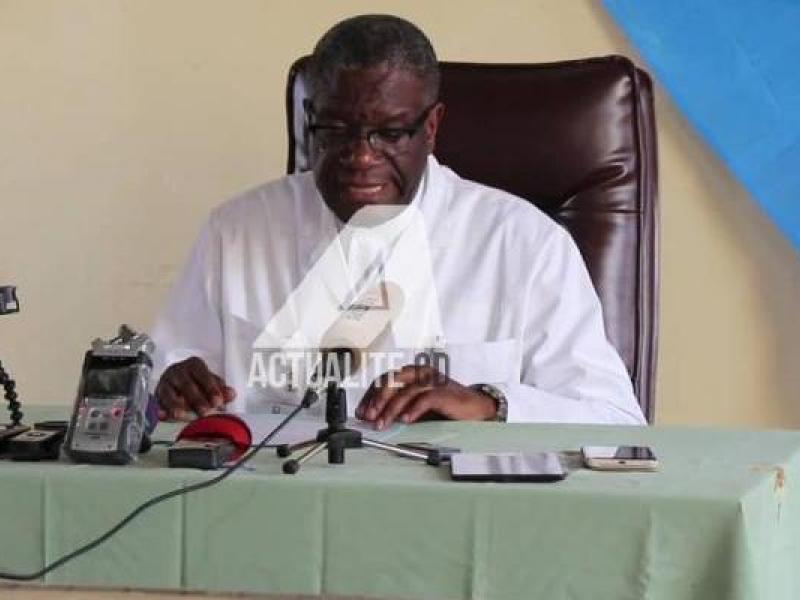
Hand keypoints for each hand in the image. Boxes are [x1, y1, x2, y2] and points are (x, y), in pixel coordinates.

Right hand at [155, 357, 235, 420]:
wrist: (177, 381)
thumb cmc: (198, 382)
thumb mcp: (211, 383)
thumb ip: (221, 390)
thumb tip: (231, 395)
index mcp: (194, 365)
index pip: (203, 374)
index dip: (211, 388)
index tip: (218, 401)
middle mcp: (178, 370)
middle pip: (186, 384)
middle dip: (196, 399)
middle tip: (205, 412)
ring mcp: (165, 382)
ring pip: (169, 393)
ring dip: (175, 405)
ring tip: (181, 415)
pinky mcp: (157, 394)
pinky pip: (158, 402)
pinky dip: (160, 409)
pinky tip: (163, 416)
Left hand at [355, 364, 495, 428]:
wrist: (475, 408)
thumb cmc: (445, 406)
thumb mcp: (416, 405)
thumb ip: (397, 407)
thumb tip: (373, 417)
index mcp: (412, 373)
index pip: (384, 380)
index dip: (370, 396)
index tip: (361, 412)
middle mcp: (420, 373)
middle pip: (392, 381)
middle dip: (377, 400)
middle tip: (369, 417)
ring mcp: (432, 381)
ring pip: (405, 391)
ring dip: (391, 409)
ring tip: (382, 423)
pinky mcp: (444, 392)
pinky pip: (425, 399)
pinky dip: (413, 410)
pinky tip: (405, 420)